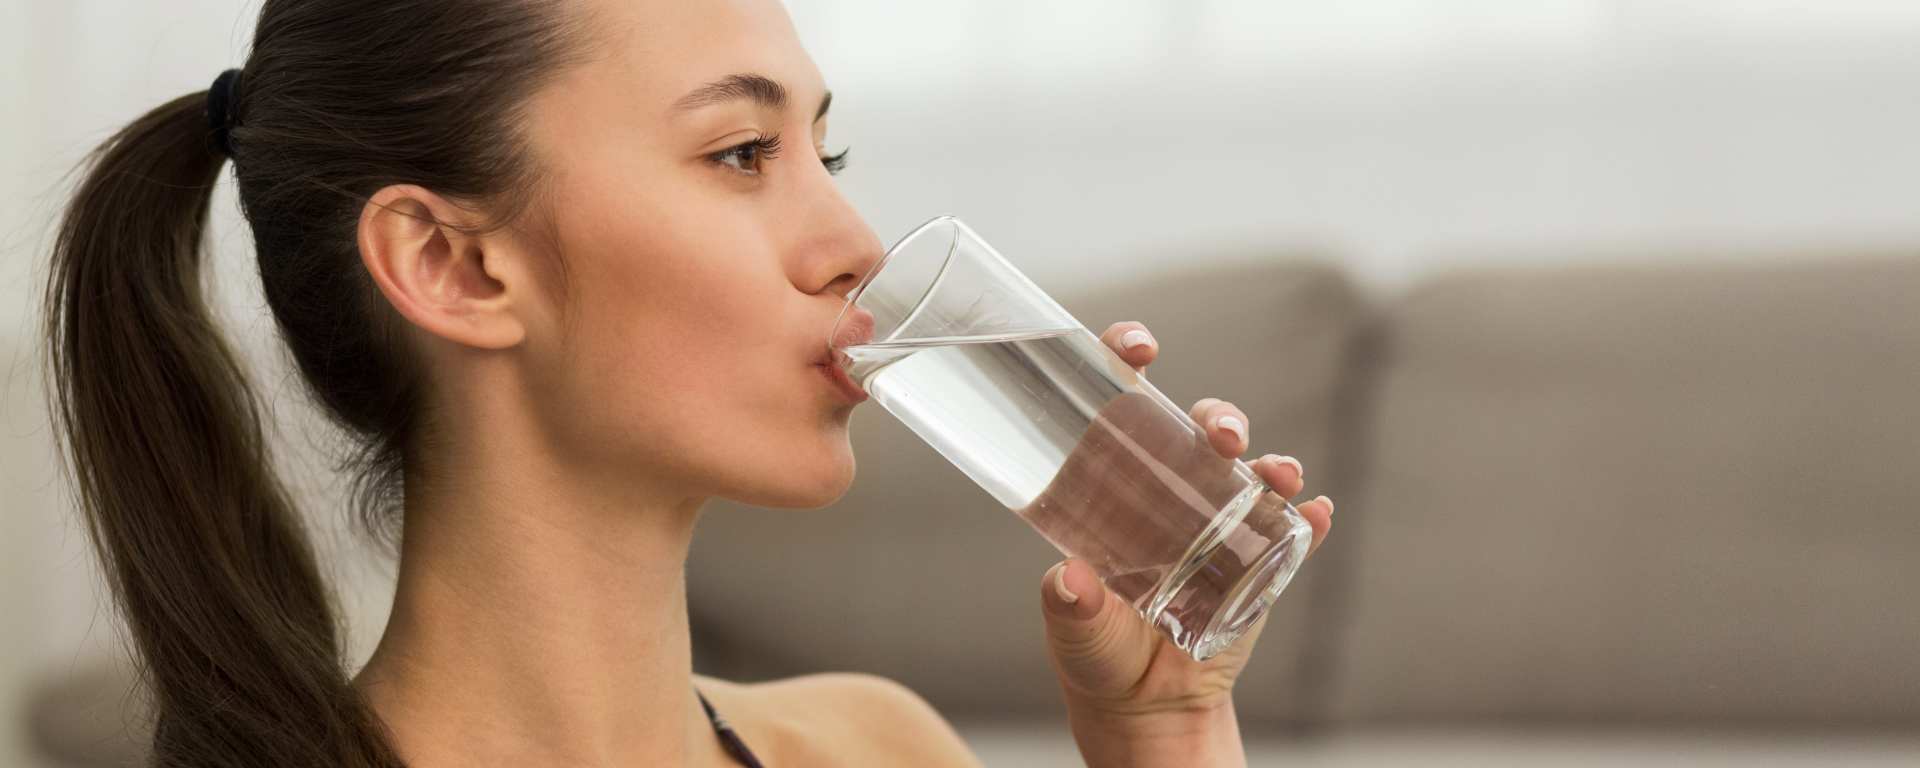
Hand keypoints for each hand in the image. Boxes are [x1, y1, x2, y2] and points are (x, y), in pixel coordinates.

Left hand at [1038, 322, 1335, 749]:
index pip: (1123, 400)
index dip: (1129, 356)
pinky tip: (1318, 513)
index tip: (1141, 346)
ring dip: (1271, 460)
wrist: (1146, 703)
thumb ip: (1069, 606)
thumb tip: (1069, 580)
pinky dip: (1310, 517)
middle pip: (1203, 427)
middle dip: (1221, 416)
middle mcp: (1174, 488)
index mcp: (1119, 480)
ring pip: (1253, 469)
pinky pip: (1294, 529)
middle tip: (1223, 435)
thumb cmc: (1096, 649)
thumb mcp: (1074, 627)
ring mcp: (1223, 521)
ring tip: (1278, 471)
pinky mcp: (1261, 561)